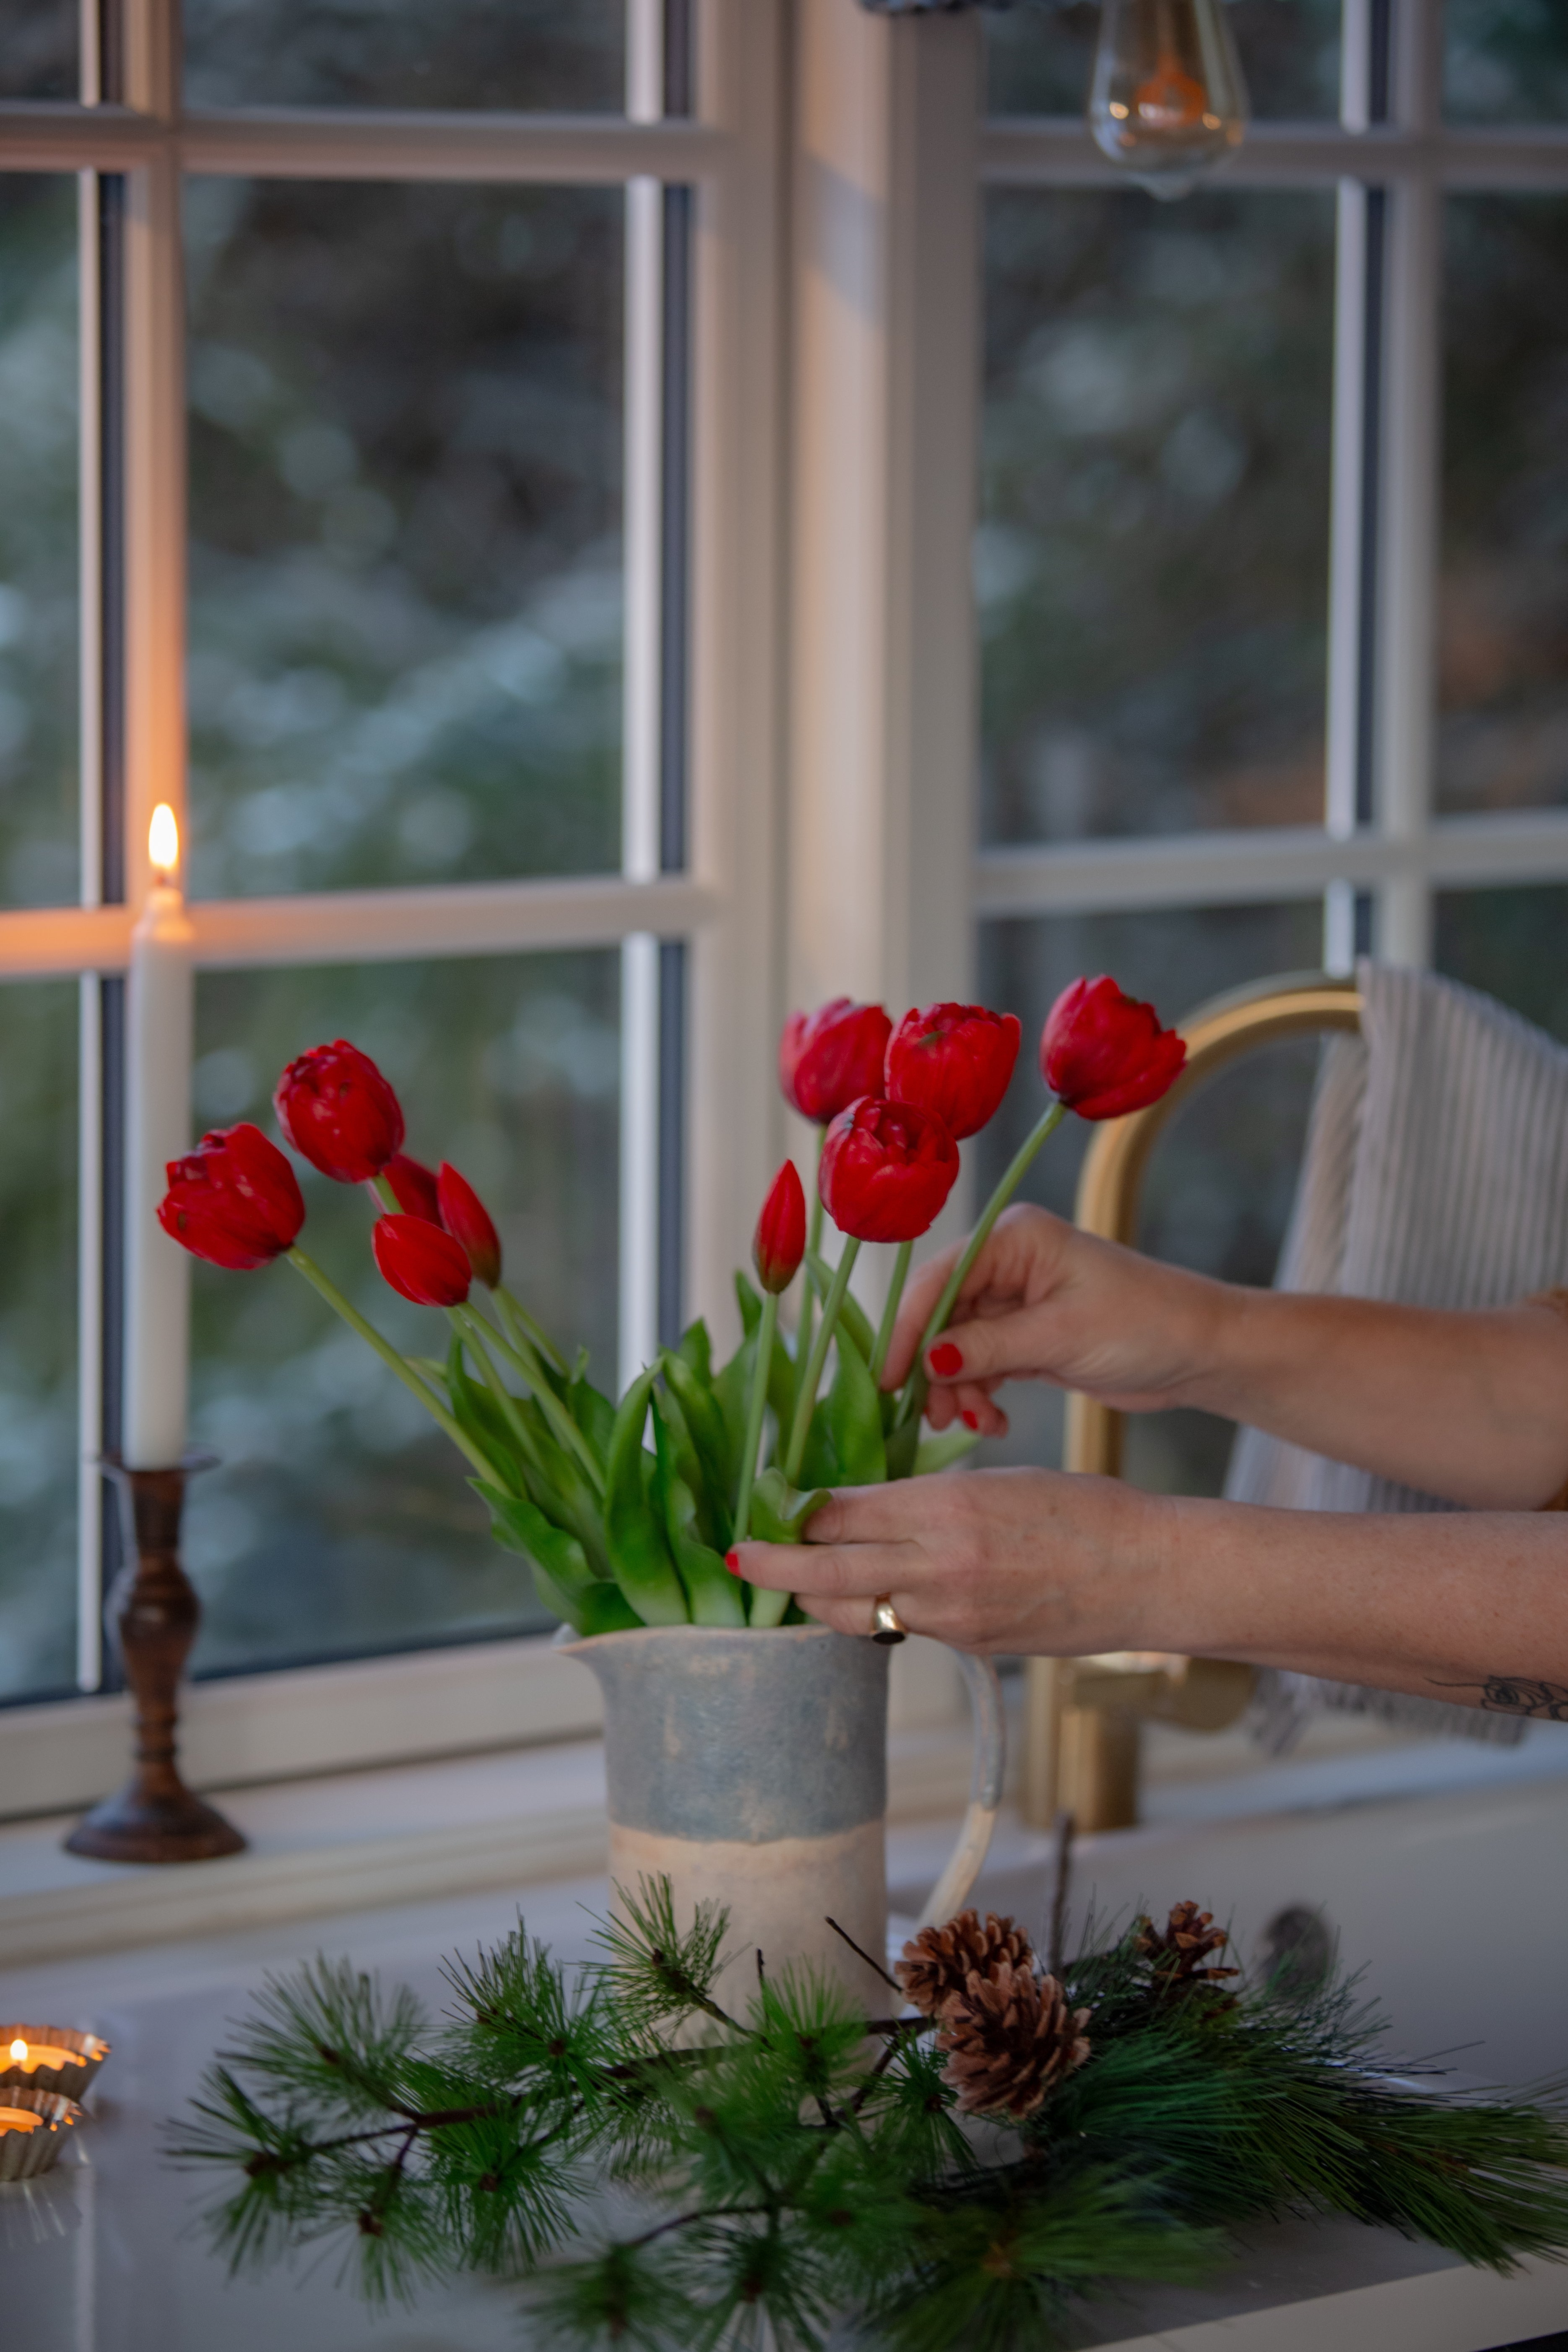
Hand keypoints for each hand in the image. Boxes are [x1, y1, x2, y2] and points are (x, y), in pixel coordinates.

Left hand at [730, 1466, 1173, 1654]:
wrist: (1149, 1575)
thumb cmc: (1085, 1511)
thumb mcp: (999, 1482)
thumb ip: (929, 1501)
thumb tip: (870, 1510)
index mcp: (947, 1510)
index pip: (843, 1515)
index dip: (796, 1515)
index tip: (766, 1508)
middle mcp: (941, 1567)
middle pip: (829, 1574)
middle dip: (775, 1569)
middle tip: (738, 1560)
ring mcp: (954, 1616)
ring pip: (859, 1612)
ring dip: (822, 1598)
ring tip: (798, 1582)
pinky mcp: (971, 1646)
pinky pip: (905, 1629)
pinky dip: (880, 1611)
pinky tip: (874, 1593)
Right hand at [881, 1203, 1230, 1436]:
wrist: (1200, 1352)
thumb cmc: (1143, 1324)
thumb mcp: (1060, 1336)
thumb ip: (987, 1347)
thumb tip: (927, 1361)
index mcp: (1013, 1238)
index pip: (938, 1280)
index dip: (908, 1330)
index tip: (890, 1379)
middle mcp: (1007, 1262)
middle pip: (941, 1315)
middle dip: (934, 1368)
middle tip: (934, 1416)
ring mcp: (1016, 1300)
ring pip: (957, 1346)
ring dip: (958, 1389)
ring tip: (975, 1424)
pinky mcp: (1026, 1335)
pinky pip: (981, 1365)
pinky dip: (980, 1395)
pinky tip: (994, 1421)